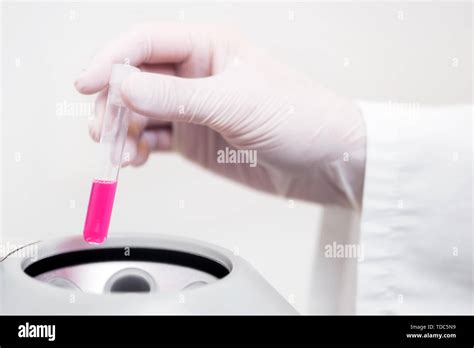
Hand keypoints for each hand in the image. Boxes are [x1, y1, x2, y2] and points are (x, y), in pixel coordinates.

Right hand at [75, 23, 365, 208]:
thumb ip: (176, 96)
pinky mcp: (194, 138)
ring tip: (119, 154)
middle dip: (113, 104)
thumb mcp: (235, 103)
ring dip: (121, 131)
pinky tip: (134, 159)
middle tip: (104, 131)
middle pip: (135, 79)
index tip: (87, 84)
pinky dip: (137, 149)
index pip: (146, 42)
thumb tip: (122, 85)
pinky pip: (152, 138)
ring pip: (139, 111)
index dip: (111, 59)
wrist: (325, 161)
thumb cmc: (298, 118)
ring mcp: (193, 108)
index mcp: (208, 47)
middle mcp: (196, 74)